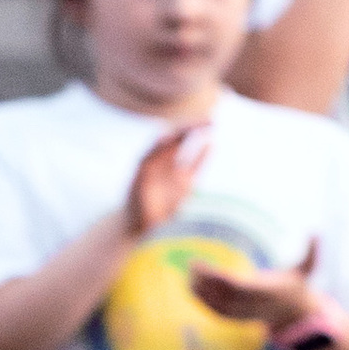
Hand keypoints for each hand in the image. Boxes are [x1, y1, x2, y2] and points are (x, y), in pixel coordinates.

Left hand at [124, 122, 209, 238]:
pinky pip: (195, 166)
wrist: (138, 230)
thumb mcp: (141, 183)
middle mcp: (160, 164)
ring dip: (197, 135)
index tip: (192, 125)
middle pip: (177, 138)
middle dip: (191, 126)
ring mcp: (172, 174)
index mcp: (149, 160)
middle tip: (209, 119)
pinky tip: (212, 144)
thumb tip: (162, 138)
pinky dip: (202, 155)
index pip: (165, 138)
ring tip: (212, 123)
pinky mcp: (182, 186)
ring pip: (186, 148)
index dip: (179, 130)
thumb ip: (151, 161)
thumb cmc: (137, 208)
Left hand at [190, 235, 320, 333]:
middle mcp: (255, 304)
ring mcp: (246, 314)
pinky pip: (217, 313)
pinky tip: (191, 290)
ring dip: (201, 293)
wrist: (297, 316)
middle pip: (223, 295)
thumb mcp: (306, 270)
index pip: (235, 285)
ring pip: (218, 305)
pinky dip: (203, 303)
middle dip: (205, 282)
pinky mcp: (239, 318)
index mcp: (266, 291)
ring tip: (188, 277)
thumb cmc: (297, 287)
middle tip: (191, 266)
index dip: (214, 276)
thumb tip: (317, 232)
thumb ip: (311, 252)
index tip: (198, 263)